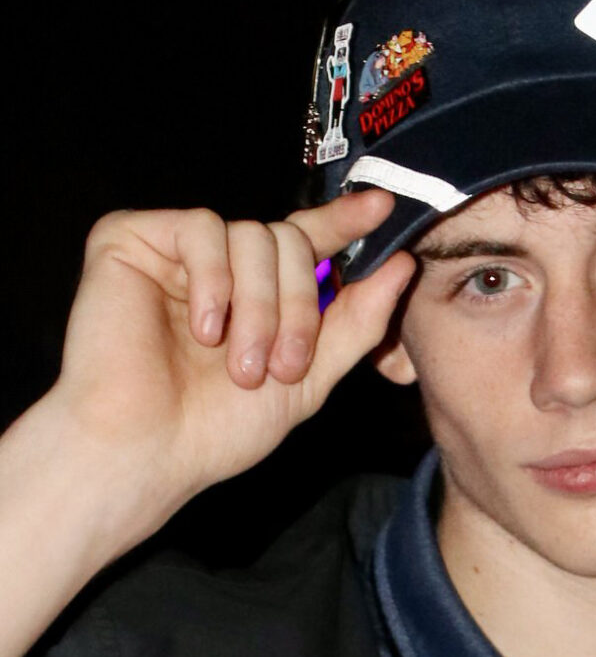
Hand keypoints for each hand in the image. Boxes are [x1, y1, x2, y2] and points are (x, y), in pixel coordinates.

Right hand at [42, 190, 413, 534]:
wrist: (148, 448)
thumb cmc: (217, 427)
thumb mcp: (309, 378)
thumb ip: (355, 321)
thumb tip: (402, 264)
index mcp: (258, 295)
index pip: (306, 244)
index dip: (343, 224)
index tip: (383, 207)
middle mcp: (220, 268)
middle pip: (288, 241)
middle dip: (298, 306)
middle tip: (282, 366)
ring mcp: (177, 252)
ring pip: (252, 235)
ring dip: (259, 307)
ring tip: (240, 364)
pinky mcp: (133, 237)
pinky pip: (202, 229)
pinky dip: (214, 282)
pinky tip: (202, 329)